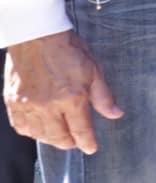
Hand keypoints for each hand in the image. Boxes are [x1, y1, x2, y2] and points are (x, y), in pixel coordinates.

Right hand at [4, 31, 122, 153]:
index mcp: (72, 98)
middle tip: (75, 142)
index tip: (91, 148)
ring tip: (59, 137)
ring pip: (39, 134)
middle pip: (59, 137)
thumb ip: (103, 96)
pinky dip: (31, 132)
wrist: (37, 35)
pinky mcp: (13, 101)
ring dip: (51, 139)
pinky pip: (20, 126)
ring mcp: (28, 104)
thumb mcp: (94, 70)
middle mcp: (48, 106)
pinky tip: (38, 130)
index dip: (87, 142)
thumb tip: (115, 114)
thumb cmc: (67, 49)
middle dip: (69, 143)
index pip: (81, 130)